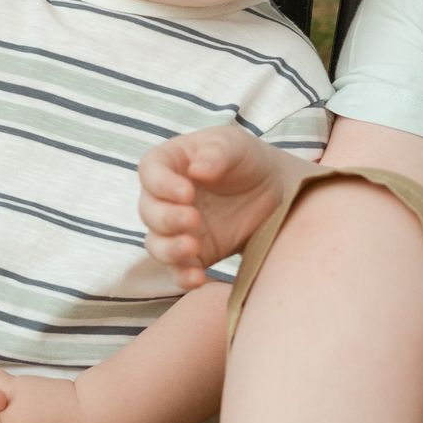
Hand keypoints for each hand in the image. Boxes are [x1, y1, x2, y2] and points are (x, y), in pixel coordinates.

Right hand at [139, 126, 290, 288]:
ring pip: (156, 244)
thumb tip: (197, 169)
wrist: (274, 191)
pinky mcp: (194, 255)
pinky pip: (178, 270)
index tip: (187, 192)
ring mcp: (177, 229)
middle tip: (193, 218)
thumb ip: (217, 151)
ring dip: (169, 249)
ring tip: (192, 247)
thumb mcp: (235, 144)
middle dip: (167, 218)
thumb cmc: (246, 159)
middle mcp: (165, 198)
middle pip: (148, 211)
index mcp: (169, 163)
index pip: (149, 172)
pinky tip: (198, 278)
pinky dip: (183, 277)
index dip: (162, 184)